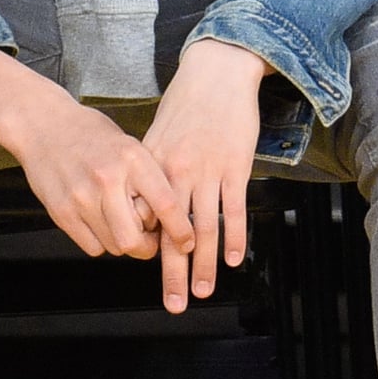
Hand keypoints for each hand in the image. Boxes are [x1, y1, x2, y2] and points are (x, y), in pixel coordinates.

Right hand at [0, 48, 184, 265]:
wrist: (44, 125)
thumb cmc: (92, 135)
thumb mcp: (131, 147)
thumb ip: (150, 180)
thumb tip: (171, 219)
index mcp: (133, 159)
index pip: (166, 205)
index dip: (180, 231)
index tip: (187, 242)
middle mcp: (108, 179)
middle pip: (135, 240)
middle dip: (147, 247)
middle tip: (149, 240)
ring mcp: (81, 198)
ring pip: (114, 247)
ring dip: (123, 243)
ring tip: (121, 222)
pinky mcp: (61, 212)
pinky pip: (91, 247)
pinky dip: (101, 241)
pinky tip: (100, 221)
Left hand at [141, 40, 265, 314]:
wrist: (216, 74)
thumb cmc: (185, 106)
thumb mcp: (156, 137)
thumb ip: (149, 174)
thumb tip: (142, 210)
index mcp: (153, 169)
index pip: (146, 220)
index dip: (147, 250)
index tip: (149, 274)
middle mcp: (177, 175)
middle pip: (173, 235)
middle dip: (173, 274)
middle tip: (173, 304)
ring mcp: (207, 171)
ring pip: (205, 229)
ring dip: (204, 265)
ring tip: (203, 292)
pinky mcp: (235, 167)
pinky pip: (234, 210)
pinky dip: (235, 238)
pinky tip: (233, 260)